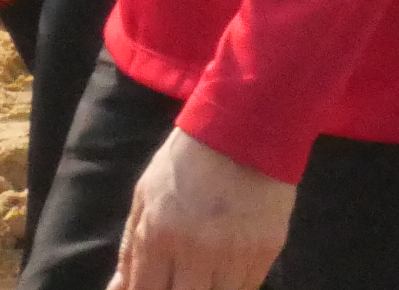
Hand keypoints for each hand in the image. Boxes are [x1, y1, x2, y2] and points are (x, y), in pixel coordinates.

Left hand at [112, 125, 293, 289]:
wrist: (246, 125)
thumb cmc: (187, 160)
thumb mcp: (145, 197)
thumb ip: (131, 249)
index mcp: (159, 238)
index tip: (155, 285)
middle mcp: (197, 251)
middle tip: (182, 279)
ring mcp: (235, 253)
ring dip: (208, 289)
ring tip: (203, 273)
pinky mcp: (267, 248)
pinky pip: (248, 287)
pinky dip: (235, 284)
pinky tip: (228, 267)